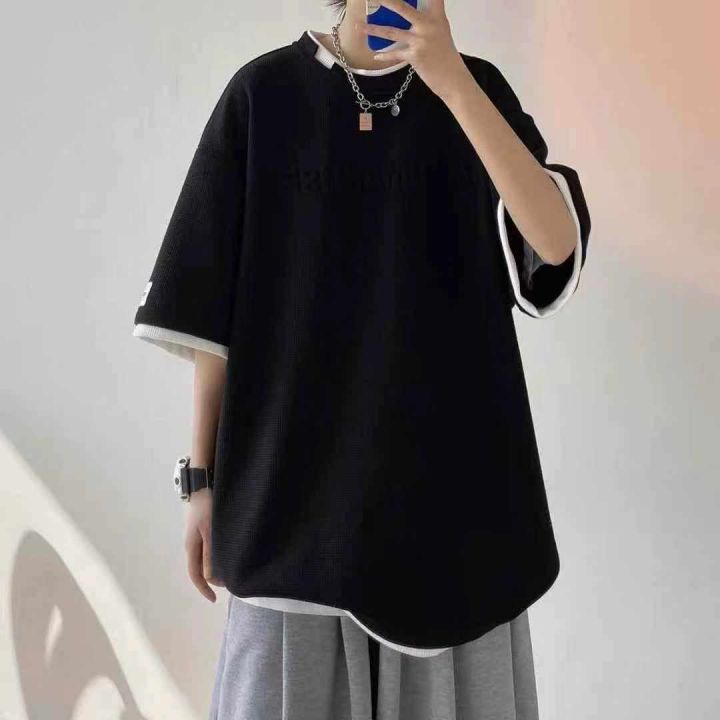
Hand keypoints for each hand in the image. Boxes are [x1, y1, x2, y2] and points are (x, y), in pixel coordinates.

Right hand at [183, 487, 224, 601]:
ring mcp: (197, 535)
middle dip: (213, 578)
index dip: (204, 589)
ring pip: (206, 557)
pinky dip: (219, 554)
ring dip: (217, 566)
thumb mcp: (210, 531)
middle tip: (230, 583)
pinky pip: (210, 547)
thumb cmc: (206, 507)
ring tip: (232, 570)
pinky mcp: (203, 527)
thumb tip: (212, 578)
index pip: (195, 575)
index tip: (215, 599)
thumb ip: (211, 554)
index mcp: (191, 547)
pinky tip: (230, 552)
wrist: (203, 482)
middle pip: (201, 567)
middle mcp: (192, 543)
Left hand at [356, 0, 473, 101]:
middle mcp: (428, 25)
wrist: (453, 78)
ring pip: (391, 32)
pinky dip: (385, 56)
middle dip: (387, 1)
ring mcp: (420, 40)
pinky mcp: (414, 56)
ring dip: (373, 30)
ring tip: (360, 27)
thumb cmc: (446, 56)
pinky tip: (376, 55)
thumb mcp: (441, 32)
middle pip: (403, 8)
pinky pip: (395, 54)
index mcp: (437, 17)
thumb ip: (428, 22)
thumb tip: (412, 19)